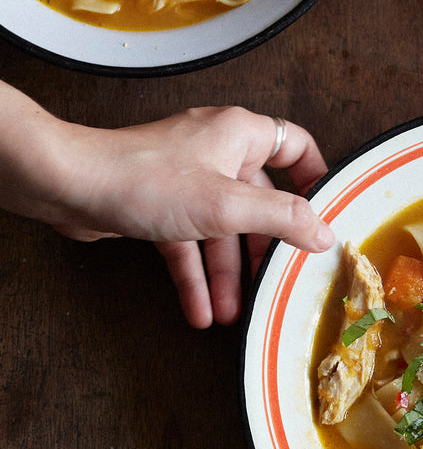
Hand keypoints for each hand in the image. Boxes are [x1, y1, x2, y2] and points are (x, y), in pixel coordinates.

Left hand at [0, 86, 333, 328]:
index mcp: (240, 135)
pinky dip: (196, 275)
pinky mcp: (161, 205)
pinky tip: (200, 310)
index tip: (325, 215)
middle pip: (258, 201)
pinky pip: (190, 242)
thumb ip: (281, 219)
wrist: (71, 186)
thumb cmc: (144, 179)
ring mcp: (188, 179)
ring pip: (222, 229)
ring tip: (233, 312)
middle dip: (263, 248)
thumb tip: (323, 231)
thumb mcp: (226, 205)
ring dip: (226, 273)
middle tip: (277, 279)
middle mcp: (216, 152)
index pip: (295, 146)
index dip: (314, 179)